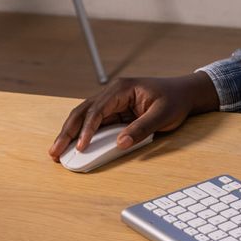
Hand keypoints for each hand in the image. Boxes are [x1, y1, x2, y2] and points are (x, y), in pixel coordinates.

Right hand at [48, 73, 219, 161]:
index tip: (81, 147)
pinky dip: (83, 134)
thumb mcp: (163, 114)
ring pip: (85, 117)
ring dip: (71, 133)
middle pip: (83, 111)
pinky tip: (74, 145)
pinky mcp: (115, 111)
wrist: (185, 93)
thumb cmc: (175, 100)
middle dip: (68, 132)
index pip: (98, 109)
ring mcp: (112, 101)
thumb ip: (142, 128)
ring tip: (57, 151)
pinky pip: (95, 122)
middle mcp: (113, 92)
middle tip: (55, 151)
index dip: (87, 129)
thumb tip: (120, 143)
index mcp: (122, 88)